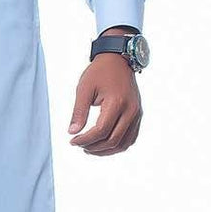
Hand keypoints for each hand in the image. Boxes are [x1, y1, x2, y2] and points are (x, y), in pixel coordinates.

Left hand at [68, 29, 142, 155]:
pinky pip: (130, 138)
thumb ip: (79, 112)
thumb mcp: (84, 89)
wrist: (118, 60)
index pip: (101, 131)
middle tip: (79, 145)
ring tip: (90, 148)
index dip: (85, 140)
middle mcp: (130, 110)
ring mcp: (136, 114)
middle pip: (112, 140)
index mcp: (116, 103)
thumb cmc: (100, 72)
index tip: (73, 141)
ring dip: (106, 150)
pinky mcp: (138, 115)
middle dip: (93, 147)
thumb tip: (72, 132)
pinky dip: (117, 145)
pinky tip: (103, 144)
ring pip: (123, 143)